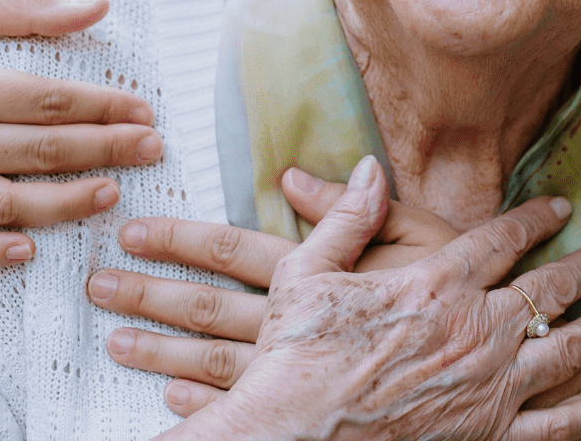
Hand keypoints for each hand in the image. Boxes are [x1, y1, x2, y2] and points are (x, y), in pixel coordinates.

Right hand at [0, 0, 164, 268]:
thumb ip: (30, 6)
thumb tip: (98, 7)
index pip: (41, 102)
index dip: (99, 108)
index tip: (142, 112)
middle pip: (30, 152)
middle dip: (99, 152)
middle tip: (150, 149)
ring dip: (60, 204)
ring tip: (112, 194)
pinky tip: (29, 251)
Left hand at [91, 165, 464, 412]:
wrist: (481, 355)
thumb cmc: (450, 287)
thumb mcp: (415, 233)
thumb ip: (349, 209)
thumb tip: (293, 174)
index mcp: (317, 273)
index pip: (232, 250)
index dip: (181, 239)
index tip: (136, 231)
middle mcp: (295, 325)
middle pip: (206, 309)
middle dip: (148, 296)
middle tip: (99, 285)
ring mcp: (295, 372)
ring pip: (211, 361)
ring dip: (160, 351)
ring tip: (115, 342)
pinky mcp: (302, 402)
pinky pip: (241, 406)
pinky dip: (203, 399)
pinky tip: (171, 394)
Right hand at [156, 155, 580, 440]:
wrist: (288, 439)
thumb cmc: (292, 360)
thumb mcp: (307, 272)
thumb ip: (347, 216)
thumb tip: (367, 167)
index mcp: (435, 285)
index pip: (502, 239)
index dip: (537, 219)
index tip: (563, 207)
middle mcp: (474, 330)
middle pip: (551, 288)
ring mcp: (487, 387)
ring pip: (569, 348)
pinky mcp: (485, 436)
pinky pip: (554, 423)